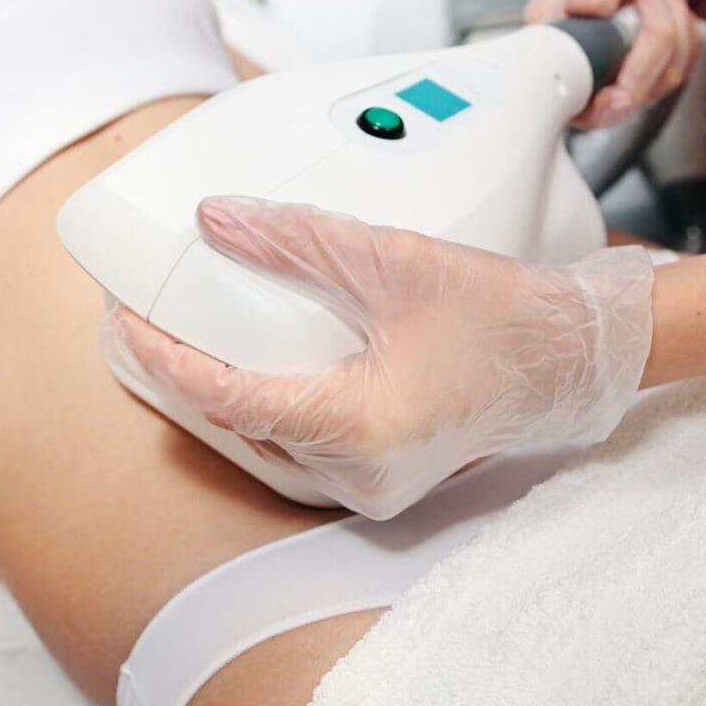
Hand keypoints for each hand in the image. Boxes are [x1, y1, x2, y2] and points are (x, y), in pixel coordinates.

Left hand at [108, 196, 655, 518]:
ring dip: (231, 394)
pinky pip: (308, 450)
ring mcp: (377, 485)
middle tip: (152, 326)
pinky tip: (264, 370)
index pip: (232, 397)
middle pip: (244, 426)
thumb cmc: (508, 316)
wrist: (574, 355)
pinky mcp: (389, 477)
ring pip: (273, 443)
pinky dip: (275, 409)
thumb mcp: (398, 262)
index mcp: (362, 428)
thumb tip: (221, 220)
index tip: (131, 323)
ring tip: (197, 341)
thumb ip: (302, 238)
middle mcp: (363, 474)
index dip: (171, 360)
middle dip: (190, 377)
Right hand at [525, 0, 701, 128]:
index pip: (559, 88)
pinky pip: (677, 75)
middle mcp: (577, 61)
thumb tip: (582, 5)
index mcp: (551, 31)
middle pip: (608, 103)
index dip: (590, 102)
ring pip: (650, 89)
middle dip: (645, 56)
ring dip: (670, 35)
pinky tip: (668, 10)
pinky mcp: (646, 74)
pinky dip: (686, 39)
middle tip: (647, 1)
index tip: (617, 93)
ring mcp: (612, 73)